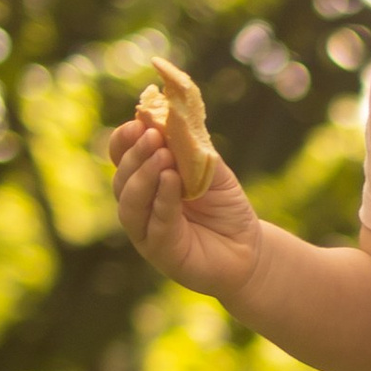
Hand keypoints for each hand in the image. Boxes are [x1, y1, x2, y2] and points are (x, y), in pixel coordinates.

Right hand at [108, 114, 262, 300]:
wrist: (248, 248)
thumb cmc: (225, 207)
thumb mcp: (212, 170)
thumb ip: (193, 149)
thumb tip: (175, 118)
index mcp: (146, 180)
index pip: (122, 157)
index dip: (125, 140)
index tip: (138, 123)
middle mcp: (139, 205)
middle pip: (122, 178)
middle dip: (136, 154)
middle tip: (153, 136)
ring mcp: (146, 230)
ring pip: (130, 202)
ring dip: (144, 176)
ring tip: (162, 156)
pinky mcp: (161, 252)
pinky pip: (156, 223)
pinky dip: (162, 199)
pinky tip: (171, 180)